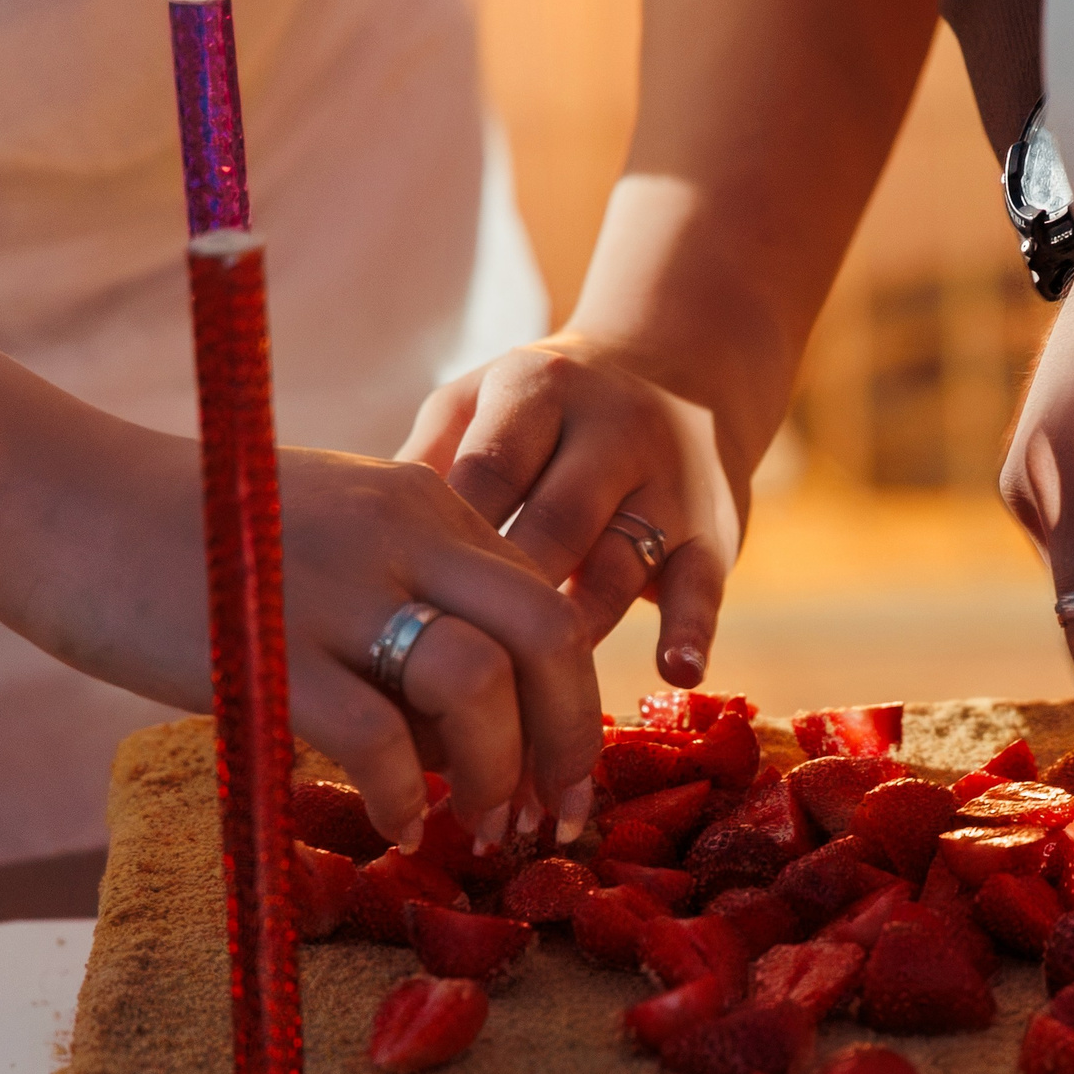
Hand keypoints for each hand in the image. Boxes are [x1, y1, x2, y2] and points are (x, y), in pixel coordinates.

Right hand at [0, 72, 601, 848]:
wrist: (50, 494)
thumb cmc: (184, 535)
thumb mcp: (324, 537)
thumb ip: (404, 605)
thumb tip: (461, 733)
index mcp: (425, 505)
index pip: (546, 603)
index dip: (572, 700)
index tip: (564, 773)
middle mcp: (400, 533)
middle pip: (547, 636)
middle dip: (571, 741)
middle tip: (560, 820)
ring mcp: (333, 588)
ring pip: (476, 685)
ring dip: (494, 775)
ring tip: (479, 831)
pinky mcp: (265, 647)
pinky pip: (374, 739)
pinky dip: (399, 798)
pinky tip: (389, 829)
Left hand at [402, 335, 741, 688]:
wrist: (683, 372)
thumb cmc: (543, 413)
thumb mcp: (478, 405)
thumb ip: (429, 462)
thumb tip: (360, 543)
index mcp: (537, 390)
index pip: (489, 469)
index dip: (449, 542)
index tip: (408, 613)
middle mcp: (609, 428)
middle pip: (555, 521)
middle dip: (510, 601)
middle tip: (463, 675)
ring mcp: (667, 480)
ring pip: (619, 561)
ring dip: (577, 632)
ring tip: (537, 701)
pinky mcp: (713, 529)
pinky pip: (701, 583)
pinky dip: (691, 629)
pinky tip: (678, 672)